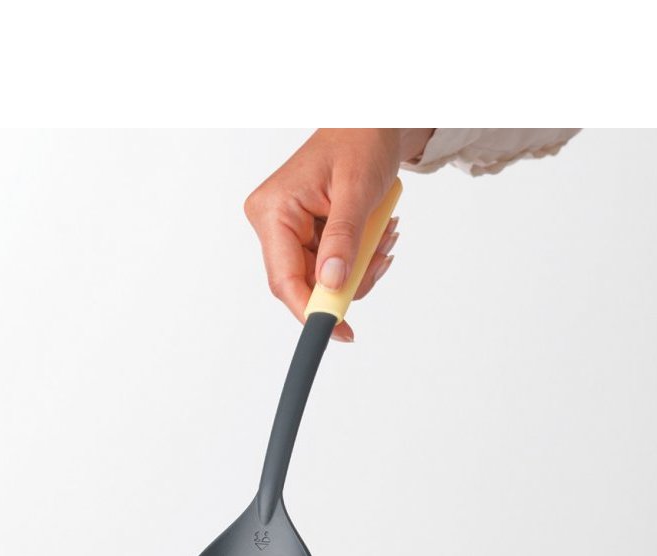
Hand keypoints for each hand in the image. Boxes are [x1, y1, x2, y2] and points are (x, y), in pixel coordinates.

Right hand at [244, 129, 432, 340]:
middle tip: (381, 259)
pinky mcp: (303, 233)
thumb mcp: (357, 192)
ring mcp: (287, 230)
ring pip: (322, 279)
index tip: (338, 331)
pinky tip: (375, 234)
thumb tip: (332, 284)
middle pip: (303, 283)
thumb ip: (343, 240)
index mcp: (273, 210)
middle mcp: (272, 222)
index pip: (284, 278)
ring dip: (360, 267)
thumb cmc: (360, 142)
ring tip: (383, 234)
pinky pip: (330, 265)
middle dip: (346, 282)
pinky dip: (358, 258)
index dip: (310, 310)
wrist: (368, 122)